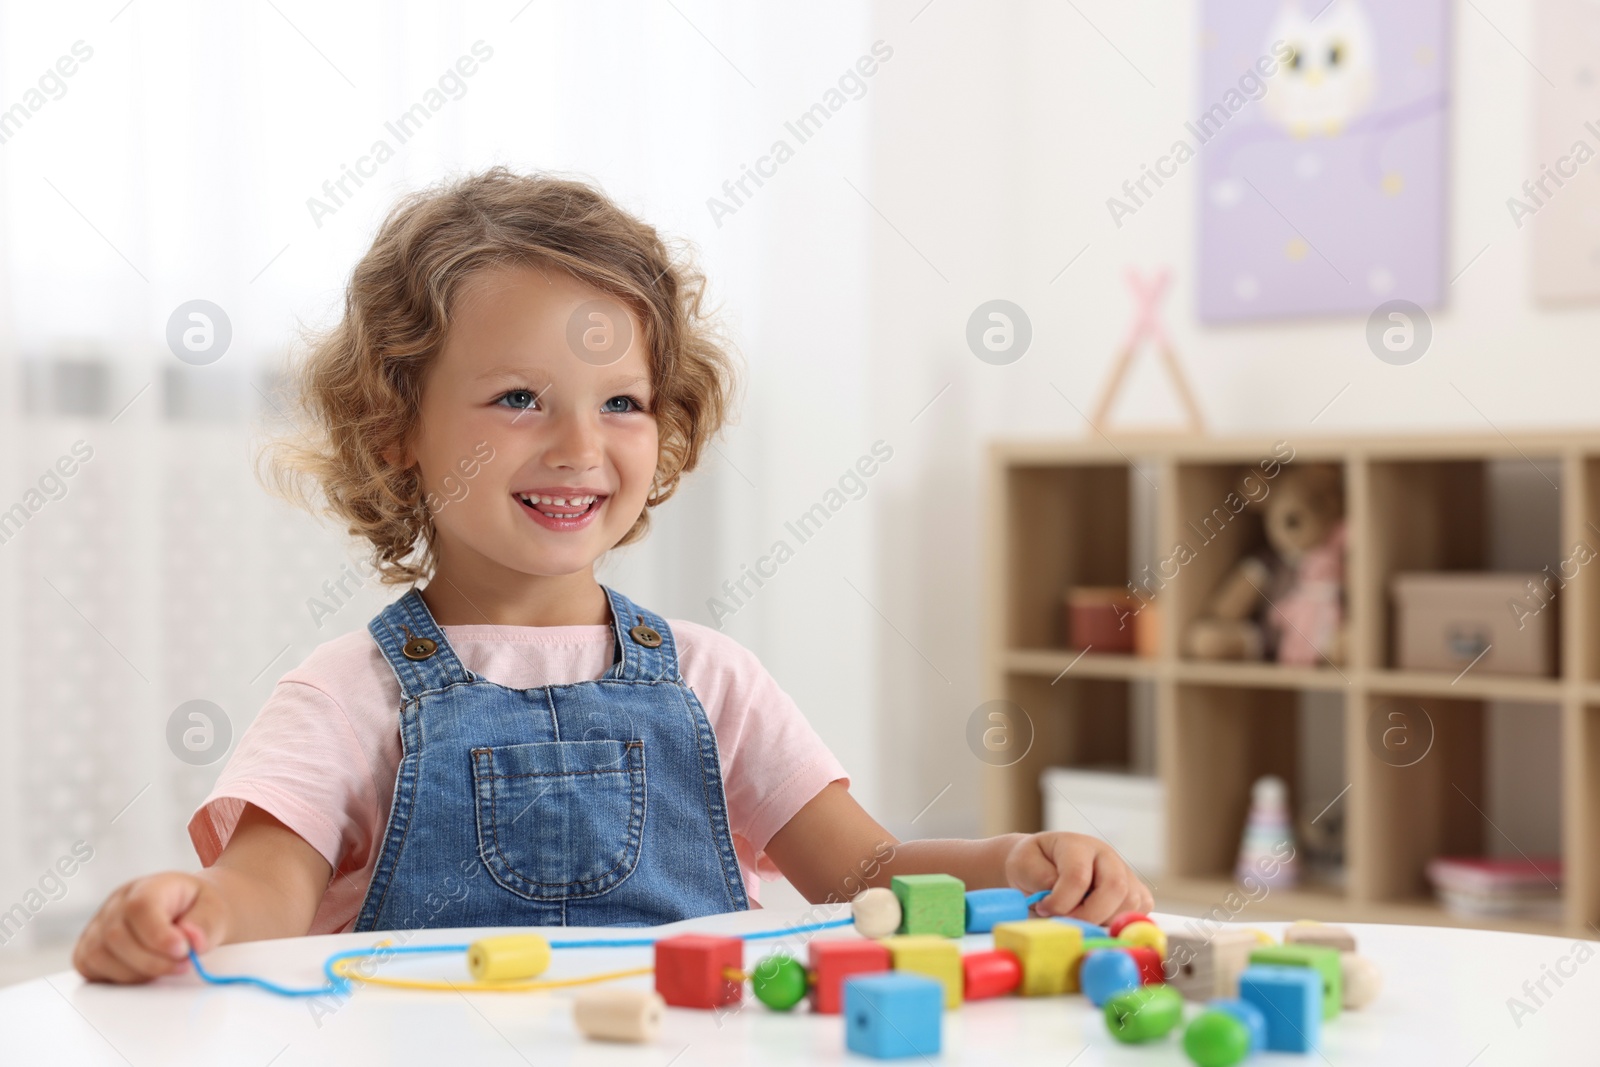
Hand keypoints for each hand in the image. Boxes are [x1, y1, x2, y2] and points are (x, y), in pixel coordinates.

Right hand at [72, 872, 229, 983]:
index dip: (158, 935)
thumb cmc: (198, 910)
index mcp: (147, 887)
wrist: (189, 913)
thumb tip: (193, 941)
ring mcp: (99, 925)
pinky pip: (90, 968)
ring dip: (136, 972)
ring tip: (167, 968)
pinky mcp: (89, 948)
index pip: (140, 908)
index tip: (183, 951)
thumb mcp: (215, 909)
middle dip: (152, 961)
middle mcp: (116, 904)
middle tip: (183, 965)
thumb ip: (206, 924)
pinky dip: (117, 978)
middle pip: (117, 936)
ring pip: (99, 955)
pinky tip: (144, 973)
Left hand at [1004, 832, 1152, 924]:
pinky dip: (1120, 922)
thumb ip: (1040, 879)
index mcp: (1078, 845)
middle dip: (1089, 915)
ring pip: (1130, 903)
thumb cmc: (1033, 864)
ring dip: (1103, 921)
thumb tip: (1060, 899)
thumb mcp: (1023, 864)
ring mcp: (1124, 873)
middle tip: (1066, 922)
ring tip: (1077, 918)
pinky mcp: (1135, 892)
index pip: (1078, 876)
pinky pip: (1139, 911)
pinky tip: (1096, 920)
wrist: (1041, 864)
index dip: (1061, 901)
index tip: (1044, 909)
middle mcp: (1106, 856)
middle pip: (1115, 888)